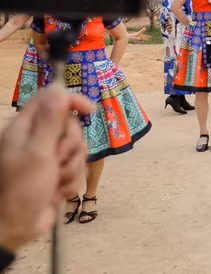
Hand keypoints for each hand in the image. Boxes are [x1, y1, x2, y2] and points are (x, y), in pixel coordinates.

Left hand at [0, 87, 91, 251]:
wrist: (16, 227)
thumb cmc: (22, 189)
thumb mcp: (38, 152)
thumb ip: (50, 120)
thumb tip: (58, 88)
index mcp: (24, 128)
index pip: (51, 100)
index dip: (71, 101)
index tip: (89, 111)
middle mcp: (35, 139)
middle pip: (69, 126)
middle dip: (71, 146)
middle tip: (58, 160)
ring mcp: (45, 157)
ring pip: (76, 149)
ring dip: (72, 167)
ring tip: (56, 181)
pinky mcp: (55, 173)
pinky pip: (76, 167)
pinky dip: (71, 181)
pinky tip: (57, 193)